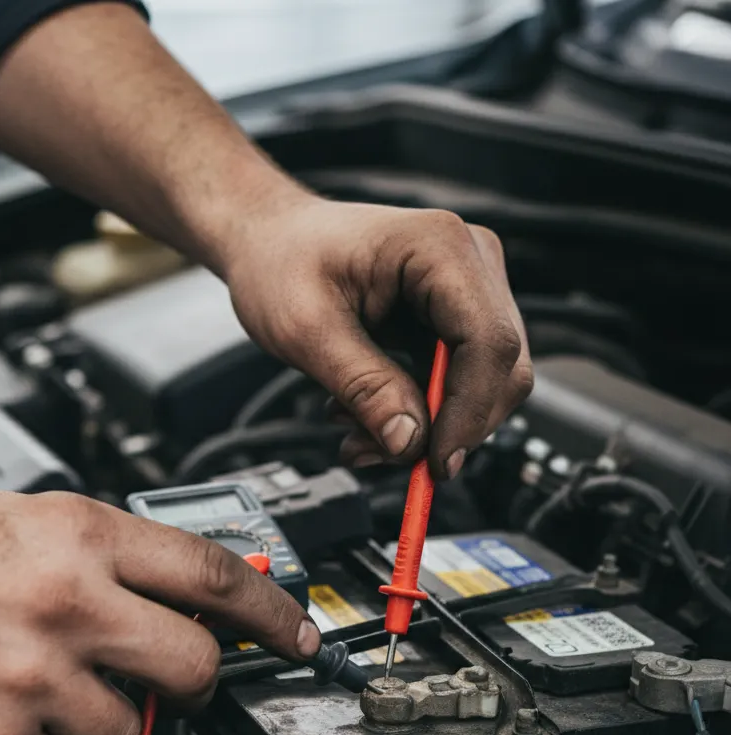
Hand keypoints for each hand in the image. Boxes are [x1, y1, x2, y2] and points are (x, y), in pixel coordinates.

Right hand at [0, 492, 318, 734]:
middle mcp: (66, 604)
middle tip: (171, 678)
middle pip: (194, 667)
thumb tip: (195, 592)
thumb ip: (118, 554)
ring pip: (128, 731)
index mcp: (81, 537)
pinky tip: (3, 705)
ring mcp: (34, 680)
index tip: (298, 636)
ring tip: (47, 681)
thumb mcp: (36, 518)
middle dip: (194, 681)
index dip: (271, 612)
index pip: (212, 576)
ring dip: (102, 716)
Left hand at [224, 195, 531, 478]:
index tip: (435, 462)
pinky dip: (414, 413)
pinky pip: (453, 383)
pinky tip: (363, 418)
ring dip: (422, 426)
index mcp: (439, 247)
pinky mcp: (450, 320)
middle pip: (498, 368)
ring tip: (356, 436)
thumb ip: (363, 386)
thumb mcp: (307, 331)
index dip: (469, 413)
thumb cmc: (280, 261)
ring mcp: (465, 292)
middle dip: (444, 426)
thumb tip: (410, 442)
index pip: (489, 342)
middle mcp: (469, 262)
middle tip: (382, 455)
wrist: (267, 240)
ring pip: (479, 385)